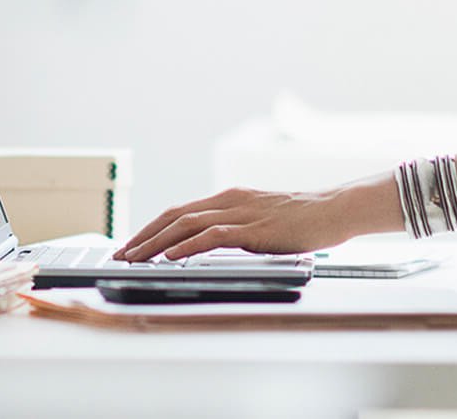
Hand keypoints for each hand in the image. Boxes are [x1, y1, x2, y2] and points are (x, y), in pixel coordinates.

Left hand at [119, 185, 359, 261]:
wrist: (335, 210)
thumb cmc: (303, 219)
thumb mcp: (262, 220)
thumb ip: (237, 229)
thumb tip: (210, 247)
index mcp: (230, 198)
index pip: (180, 211)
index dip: (152, 228)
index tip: (132, 245)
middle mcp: (230, 200)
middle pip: (174, 215)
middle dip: (144, 236)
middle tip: (122, 254)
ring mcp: (241, 212)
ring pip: (186, 224)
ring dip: (157, 243)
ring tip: (136, 258)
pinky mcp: (253, 227)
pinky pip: (212, 236)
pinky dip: (187, 246)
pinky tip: (171, 257)